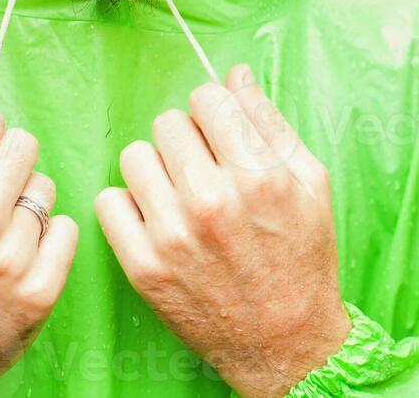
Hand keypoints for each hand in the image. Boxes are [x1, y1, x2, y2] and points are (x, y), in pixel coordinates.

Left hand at [94, 64, 350, 397]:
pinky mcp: (143, 266)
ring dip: (156, 168)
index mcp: (257, 175)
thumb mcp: (309, 182)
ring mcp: (171, 235)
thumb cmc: (303, 258)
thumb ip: (270, 124)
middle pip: (167, 123)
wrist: (285, 342)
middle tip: (203, 167)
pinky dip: (130, 205)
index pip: (207, 99)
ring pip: (135, 156)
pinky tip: (157, 218)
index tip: (219, 132)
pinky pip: (109, 201)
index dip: (213, 110)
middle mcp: (211, 200)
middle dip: (186, 137)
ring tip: (178, 192)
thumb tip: (235, 75)